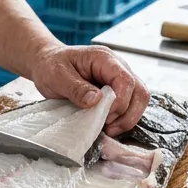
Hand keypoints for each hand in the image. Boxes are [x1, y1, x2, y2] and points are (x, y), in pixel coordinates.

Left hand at [28, 44, 148, 136]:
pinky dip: (123, 119)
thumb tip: (95, 100)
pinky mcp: (117, 91)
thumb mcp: (57, 75)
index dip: (119, 102)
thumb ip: (76, 88)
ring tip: (108, 129)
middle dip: (127, 114)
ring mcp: (119, 79)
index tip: (103, 116)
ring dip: (127, 119)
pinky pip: (130, 106)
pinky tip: (108, 126)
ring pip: (139, 100)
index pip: (125, 80)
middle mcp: (117, 67)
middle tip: (107, 126)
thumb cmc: (51, 66)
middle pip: (140, 92)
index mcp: (104, 59)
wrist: (48, 64)